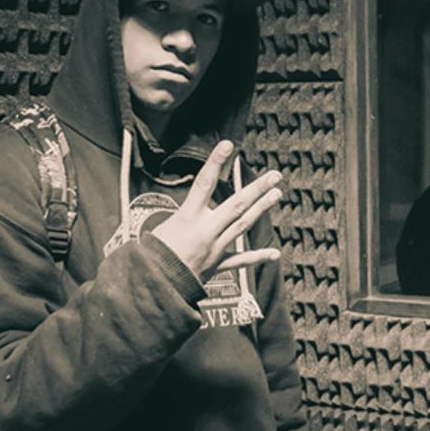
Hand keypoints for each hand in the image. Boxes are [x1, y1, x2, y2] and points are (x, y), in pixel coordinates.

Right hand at [150, 140, 282, 277]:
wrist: (153, 285)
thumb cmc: (152, 255)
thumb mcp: (162, 227)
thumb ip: (183, 216)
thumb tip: (192, 210)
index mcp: (188, 217)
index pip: (204, 183)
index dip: (215, 162)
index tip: (228, 145)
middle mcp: (206, 230)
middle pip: (236, 205)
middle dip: (257, 188)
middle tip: (275, 175)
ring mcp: (215, 248)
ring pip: (243, 225)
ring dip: (262, 209)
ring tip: (277, 194)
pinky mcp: (217, 265)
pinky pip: (240, 260)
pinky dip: (257, 256)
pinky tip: (275, 253)